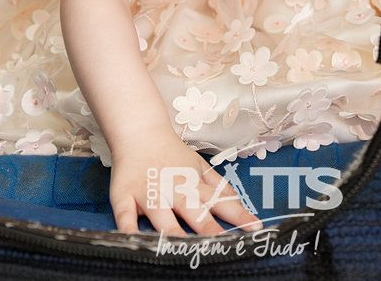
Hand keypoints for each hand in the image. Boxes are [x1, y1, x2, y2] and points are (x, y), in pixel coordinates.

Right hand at [108, 128, 261, 235]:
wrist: (139, 132)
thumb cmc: (172, 153)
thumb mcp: (199, 165)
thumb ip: (218, 186)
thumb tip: (239, 204)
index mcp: (194, 185)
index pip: (221, 203)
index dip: (238, 216)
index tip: (255, 230)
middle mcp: (174, 191)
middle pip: (194, 212)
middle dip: (208, 229)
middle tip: (222, 247)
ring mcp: (148, 195)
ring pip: (162, 217)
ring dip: (173, 233)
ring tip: (183, 249)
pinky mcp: (124, 197)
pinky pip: (125, 215)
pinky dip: (127, 228)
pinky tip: (132, 241)